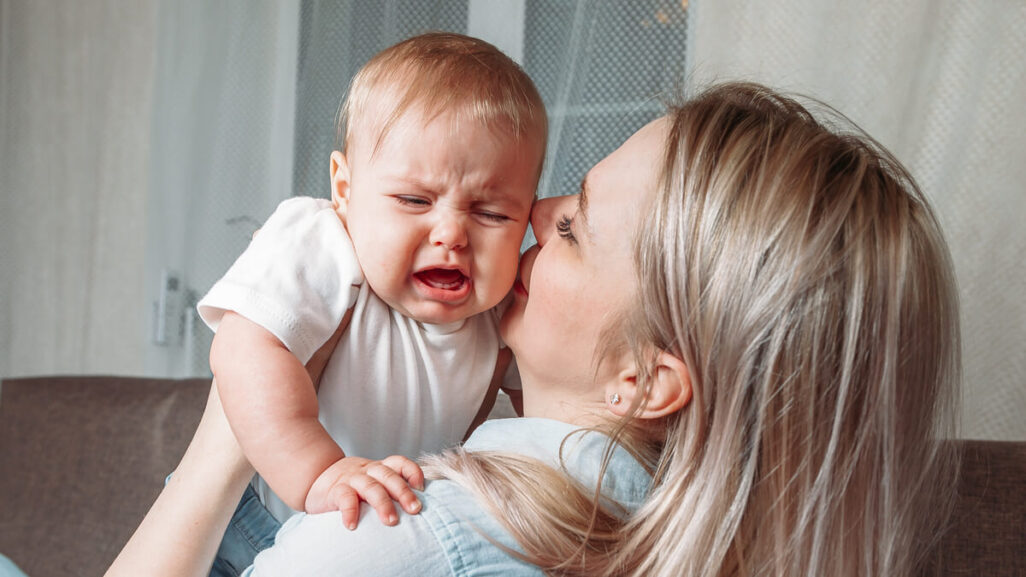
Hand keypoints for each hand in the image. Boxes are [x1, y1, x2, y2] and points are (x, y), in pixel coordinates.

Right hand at [305, 455, 424, 529]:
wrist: (315, 478)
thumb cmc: (350, 486)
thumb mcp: (371, 482)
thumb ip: (388, 491)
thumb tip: (414, 512)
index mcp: (379, 469)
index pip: (399, 463)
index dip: (412, 472)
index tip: (421, 487)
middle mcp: (368, 471)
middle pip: (389, 476)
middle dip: (404, 492)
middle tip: (415, 509)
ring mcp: (352, 479)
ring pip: (371, 486)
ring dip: (383, 503)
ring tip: (391, 521)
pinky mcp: (335, 490)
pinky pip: (345, 498)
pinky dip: (350, 511)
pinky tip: (352, 525)